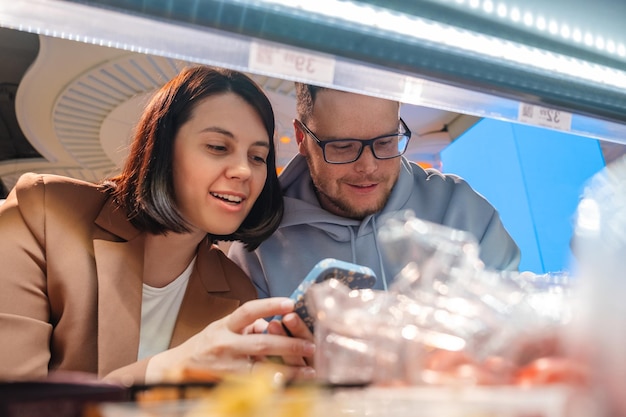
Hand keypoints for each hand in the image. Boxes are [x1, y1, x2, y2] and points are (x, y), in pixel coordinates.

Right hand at [146, 298, 314, 382]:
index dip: (270, 305)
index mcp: (224, 327)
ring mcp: (226, 368)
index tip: (291, 303)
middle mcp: (224, 345)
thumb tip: (274, 323)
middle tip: (310, 345)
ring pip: (261, 369)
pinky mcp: (227, 385)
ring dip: (288, 370)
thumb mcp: (222, 328)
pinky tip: (291, 386)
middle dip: (289, 345)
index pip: (248, 311)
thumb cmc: (205, 346)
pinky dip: (274, 386)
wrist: (175, 370)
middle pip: (261, 343)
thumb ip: (248, 325)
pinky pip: (255, 386)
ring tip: (309, 370)